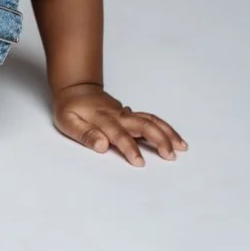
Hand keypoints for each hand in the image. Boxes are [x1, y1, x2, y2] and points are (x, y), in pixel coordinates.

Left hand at [53, 84, 187, 166]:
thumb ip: (84, 134)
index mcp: (102, 119)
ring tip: (182, 147)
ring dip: (167, 132)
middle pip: (142, 124)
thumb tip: (101, 145)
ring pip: (150, 120)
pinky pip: (150, 119)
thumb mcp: (67, 122)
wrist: (75, 88)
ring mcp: (126, 113)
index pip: (119, 135)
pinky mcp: (130, 114)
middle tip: (170, 156)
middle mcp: (118, 115)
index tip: (140, 162)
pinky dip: (164, 128)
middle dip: (158, 139)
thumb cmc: (70, 108)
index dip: (129, 148)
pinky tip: (175, 139)